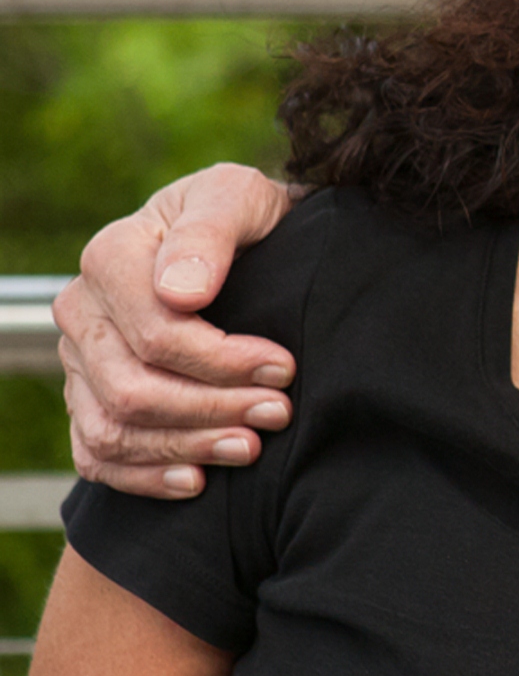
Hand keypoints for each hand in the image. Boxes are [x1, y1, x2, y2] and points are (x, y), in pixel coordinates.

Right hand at [55, 165, 304, 498]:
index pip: (155, 333)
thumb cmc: (246, 215)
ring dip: (187, 446)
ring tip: (252, 447)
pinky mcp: (87, 399)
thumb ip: (210, 231)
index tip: (283, 367)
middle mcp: (82, 310)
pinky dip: (144, 477)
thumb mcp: (239, 196)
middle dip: (211, 408)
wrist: (248, 239)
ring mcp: (79, 360)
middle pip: (132, 388)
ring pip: (114, 429)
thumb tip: (182, 293)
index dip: (221, 360)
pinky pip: (95, 456)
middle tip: (278, 412)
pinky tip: (197, 479)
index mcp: (111, 255)